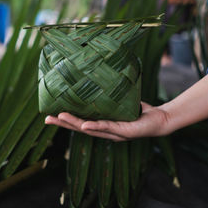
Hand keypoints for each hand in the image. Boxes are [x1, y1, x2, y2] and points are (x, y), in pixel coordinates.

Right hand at [45, 102, 171, 141]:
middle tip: (47, 118)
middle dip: (64, 123)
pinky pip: (108, 127)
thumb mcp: (120, 101)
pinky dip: (96, 127)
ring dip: (75, 124)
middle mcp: (106, 131)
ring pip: (90, 129)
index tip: (50, 114)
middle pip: (80, 128)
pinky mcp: (124, 132)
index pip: (80, 122)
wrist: (159, 119)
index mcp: (103, 125)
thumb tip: (97, 74)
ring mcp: (114, 133)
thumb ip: (108, 94)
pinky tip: (85, 125)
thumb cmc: (139, 110)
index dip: (65, 120)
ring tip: (60, 117)